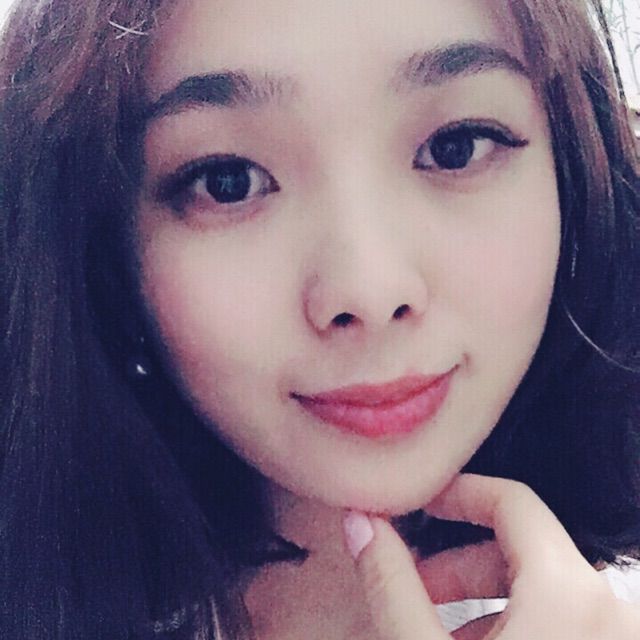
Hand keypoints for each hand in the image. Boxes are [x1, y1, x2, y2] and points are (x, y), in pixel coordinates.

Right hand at [342, 474, 639, 638]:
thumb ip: (390, 583)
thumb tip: (361, 524)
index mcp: (570, 592)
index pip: (511, 499)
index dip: (456, 494)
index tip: (419, 504)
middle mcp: (608, 608)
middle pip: (521, 544)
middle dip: (456, 560)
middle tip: (413, 583)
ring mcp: (611, 634)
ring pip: (539, 586)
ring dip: (481, 597)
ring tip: (438, 629)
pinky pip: (560, 620)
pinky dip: (516, 624)